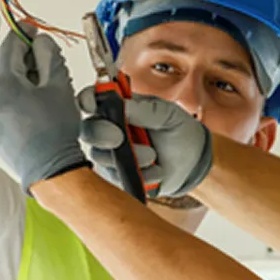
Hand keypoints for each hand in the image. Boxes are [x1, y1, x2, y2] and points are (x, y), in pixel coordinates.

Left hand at [0, 31, 88, 187]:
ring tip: (36, 81)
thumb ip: (49, 57)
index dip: (22, 34)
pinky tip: (28, 99)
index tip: (32, 29)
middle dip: (17, 54)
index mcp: (3, 84)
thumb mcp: (59, 86)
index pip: (8, 47)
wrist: (49, 170)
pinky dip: (7, 92)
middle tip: (38, 54)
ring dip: (12, 74)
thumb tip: (41, 42)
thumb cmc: (55, 132)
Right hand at [80, 95, 213, 200]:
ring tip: (153, 155)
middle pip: (88, 131)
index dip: (87, 100)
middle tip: (119, 137)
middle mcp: (108, 130)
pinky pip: (119, 178)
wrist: (192, 162)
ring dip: (129, 157)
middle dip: (100, 133)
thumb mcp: (168, 114)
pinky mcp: (118, 177)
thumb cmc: (177, 131)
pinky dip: (141, 175)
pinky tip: (157, 170)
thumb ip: (146, 110)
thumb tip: (124, 106)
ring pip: (102, 157)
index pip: (92, 100)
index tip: (92, 104)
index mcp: (117, 108)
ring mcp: (111, 155)